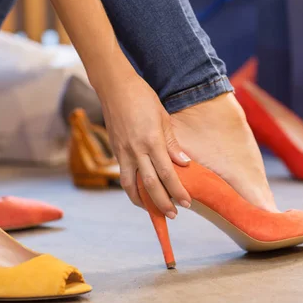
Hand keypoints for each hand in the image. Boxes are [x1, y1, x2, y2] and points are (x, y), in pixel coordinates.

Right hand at [97, 72, 190, 217]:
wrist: (115, 87)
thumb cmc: (143, 97)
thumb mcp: (163, 117)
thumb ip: (172, 143)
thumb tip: (184, 164)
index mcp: (151, 140)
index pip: (167, 173)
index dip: (177, 190)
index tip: (187, 202)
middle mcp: (135, 150)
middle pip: (149, 184)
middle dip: (162, 202)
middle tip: (174, 214)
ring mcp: (122, 152)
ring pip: (130, 185)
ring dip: (143, 201)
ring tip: (154, 210)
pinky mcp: (115, 151)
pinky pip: (123, 175)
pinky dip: (131, 188)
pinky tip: (140, 193)